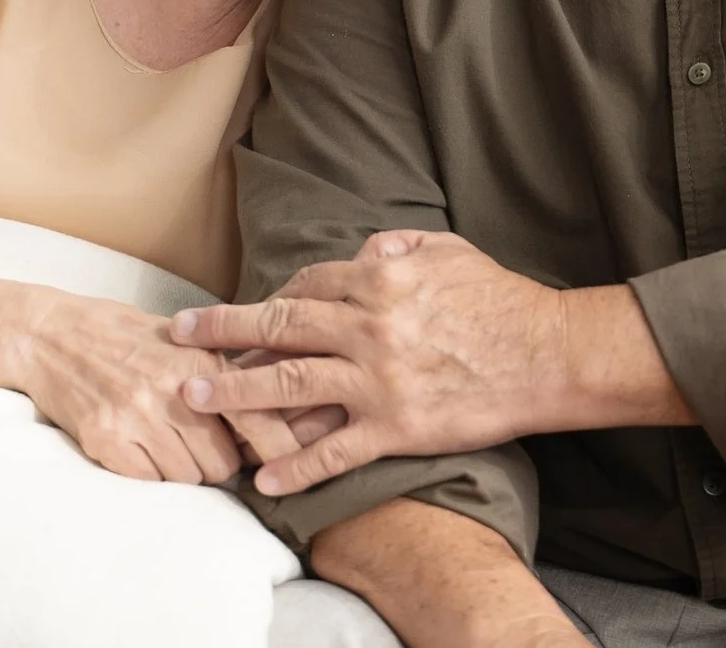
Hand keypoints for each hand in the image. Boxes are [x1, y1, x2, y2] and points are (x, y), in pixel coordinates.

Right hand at [2, 289, 293, 485]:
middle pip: (225, 464)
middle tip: (204, 447)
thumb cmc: (123, 335)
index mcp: (200, 360)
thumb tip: (277, 408)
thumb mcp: (183, 340)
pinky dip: (150, 474)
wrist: (49, 335)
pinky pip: (149, 483)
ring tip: (166, 442)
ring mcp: (137, 417)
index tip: (294, 466)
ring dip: (184, 471)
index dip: (281, 448)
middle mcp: (173, 390)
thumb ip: (224, 372)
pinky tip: (138, 447)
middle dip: (221, 464)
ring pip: (188, 479)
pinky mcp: (106, 441)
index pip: (257, 417)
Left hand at [168, 231, 576, 494]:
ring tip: (195, 398)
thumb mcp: (451, 251)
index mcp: (378, 279)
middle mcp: (366, 326)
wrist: (546, 354)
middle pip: (278, 325)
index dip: (269, 300)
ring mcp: (376, 379)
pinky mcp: (394, 426)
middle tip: (178, 336)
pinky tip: (264, 479)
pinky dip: (295, 467)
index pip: (305, 285)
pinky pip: (333, 450)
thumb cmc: (502, 301)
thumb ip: (401, 246)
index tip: (243, 314)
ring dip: (235, 392)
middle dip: (221, 330)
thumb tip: (365, 248)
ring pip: (288, 383)